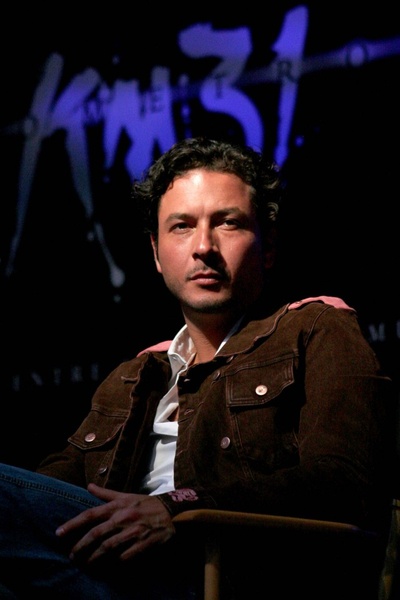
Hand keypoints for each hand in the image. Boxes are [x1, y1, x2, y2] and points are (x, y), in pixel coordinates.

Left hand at [55, 483, 174, 563]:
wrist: (171, 510)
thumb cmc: (145, 503)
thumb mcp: (126, 495)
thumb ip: (105, 493)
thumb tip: (88, 486)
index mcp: (117, 506)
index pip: (90, 514)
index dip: (73, 524)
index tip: (59, 533)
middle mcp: (123, 518)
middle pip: (96, 534)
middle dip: (81, 546)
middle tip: (72, 556)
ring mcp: (133, 531)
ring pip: (108, 547)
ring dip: (94, 557)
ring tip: (86, 564)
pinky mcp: (143, 543)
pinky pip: (125, 556)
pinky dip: (116, 561)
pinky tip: (109, 566)